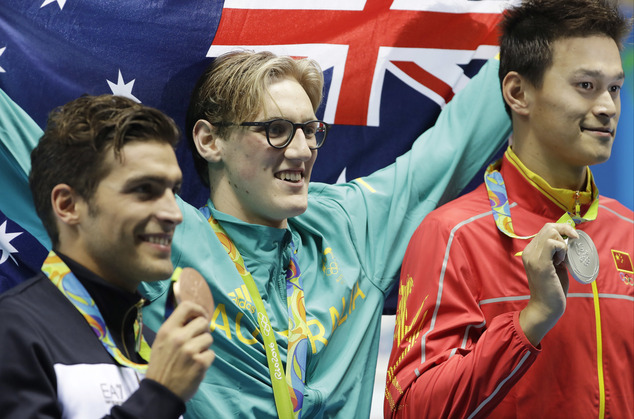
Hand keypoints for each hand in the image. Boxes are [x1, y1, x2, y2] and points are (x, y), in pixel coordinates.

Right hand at [145, 301, 214, 400]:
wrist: (160, 393)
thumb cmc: (161, 366)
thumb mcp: (161, 342)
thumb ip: (176, 329)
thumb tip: (194, 317)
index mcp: (167, 330)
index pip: (187, 307)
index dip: (197, 309)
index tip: (200, 316)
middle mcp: (179, 337)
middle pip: (203, 322)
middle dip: (202, 330)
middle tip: (196, 340)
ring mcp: (191, 350)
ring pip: (209, 338)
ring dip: (204, 346)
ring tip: (193, 356)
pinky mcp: (201, 363)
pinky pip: (211, 354)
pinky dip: (206, 360)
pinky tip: (195, 366)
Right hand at [519, 223, 577, 345]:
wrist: (546, 307)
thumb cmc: (553, 289)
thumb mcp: (555, 266)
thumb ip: (557, 254)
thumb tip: (569, 242)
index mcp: (531, 251)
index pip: (546, 229)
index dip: (562, 230)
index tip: (572, 240)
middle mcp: (529, 251)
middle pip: (548, 227)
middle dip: (565, 231)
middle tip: (572, 245)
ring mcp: (533, 256)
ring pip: (550, 232)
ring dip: (562, 242)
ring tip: (563, 258)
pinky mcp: (540, 263)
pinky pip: (552, 243)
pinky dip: (562, 248)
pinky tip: (562, 260)